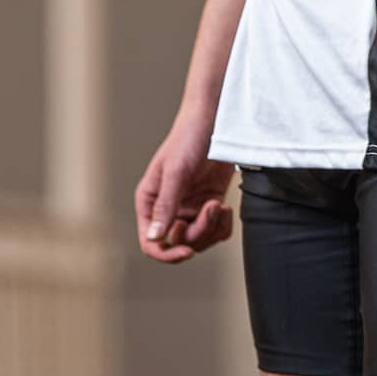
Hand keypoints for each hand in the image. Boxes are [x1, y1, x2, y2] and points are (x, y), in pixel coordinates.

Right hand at [134, 123, 234, 263]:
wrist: (216, 122)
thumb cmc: (189, 139)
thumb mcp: (176, 173)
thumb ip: (165, 206)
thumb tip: (155, 237)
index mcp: (150, 202)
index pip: (151, 242)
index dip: (167, 253)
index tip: (187, 251)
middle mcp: (168, 208)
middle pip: (180, 243)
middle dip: (199, 232)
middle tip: (211, 208)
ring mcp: (189, 208)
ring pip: (200, 239)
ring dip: (213, 227)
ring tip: (218, 204)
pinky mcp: (209, 204)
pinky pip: (215, 230)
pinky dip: (223, 224)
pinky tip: (226, 206)